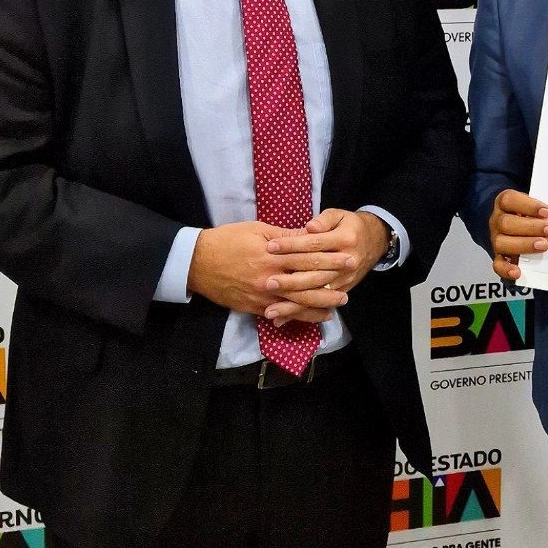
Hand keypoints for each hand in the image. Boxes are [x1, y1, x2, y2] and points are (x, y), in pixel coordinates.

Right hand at [187, 221, 342, 320]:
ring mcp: (262, 296)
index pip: (308, 258)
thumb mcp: (257, 230)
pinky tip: (313, 317)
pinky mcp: (253, 308)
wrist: (197, 262)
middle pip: (307, 284)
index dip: (330, 259)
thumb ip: (285, 236)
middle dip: (330, 285)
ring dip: (319, 306)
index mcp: (273, 256)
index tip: (347, 258)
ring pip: (297, 304)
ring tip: (337, 305)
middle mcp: (270, 279)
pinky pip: (280, 315)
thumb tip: (310, 234)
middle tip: (350, 284)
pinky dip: (298, 317)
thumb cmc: (227, 239)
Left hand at [261, 209, 389, 324]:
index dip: (291, 245)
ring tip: (270, 310)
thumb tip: (308, 227)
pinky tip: (282, 320)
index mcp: (345, 239)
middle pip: (314, 273)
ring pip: (316, 294)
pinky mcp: (342, 291)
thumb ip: (323, 220)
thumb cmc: (349, 226)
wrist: (374, 241)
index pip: (314, 244)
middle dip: (289, 280)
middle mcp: (346, 263)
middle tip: (267, 283)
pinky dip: (300, 314)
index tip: (270, 247)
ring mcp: (344, 280)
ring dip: (293, 304)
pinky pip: (319, 305)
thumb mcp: (339, 215)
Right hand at [489, 189, 547, 282]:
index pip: (509, 200)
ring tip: (544, 245)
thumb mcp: (532, 205)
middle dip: (531, 227)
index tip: (546, 212)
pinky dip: (507, 269)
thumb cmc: (527, 214)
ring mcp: (496, 239)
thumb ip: (542, 209)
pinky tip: (518, 271)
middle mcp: (497, 221)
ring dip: (524, 245)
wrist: (512, 225)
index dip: (528, 205)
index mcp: (504, 204)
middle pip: (506, 223)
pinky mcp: (499, 257)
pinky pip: (497, 265)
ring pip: (502, 243)